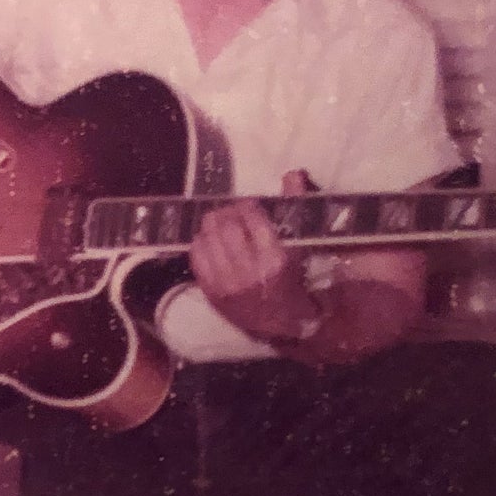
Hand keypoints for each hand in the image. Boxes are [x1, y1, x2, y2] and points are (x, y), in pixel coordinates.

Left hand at [188, 169, 317, 345]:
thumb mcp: (299, 246)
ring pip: (207, 238)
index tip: (248, 205)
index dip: (247, 205)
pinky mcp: (211, 292)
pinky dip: (200, 243)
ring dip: (211, 225)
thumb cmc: (293, 280)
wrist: (281, 321)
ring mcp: (227, 283)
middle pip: (225, 225)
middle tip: (231, 212)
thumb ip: (295, 207)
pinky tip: (210, 241)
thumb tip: (293, 174)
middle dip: (227, 212)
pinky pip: (196, 257)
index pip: (252, 217)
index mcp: (275, 259)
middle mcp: (249, 271)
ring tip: (220, 224)